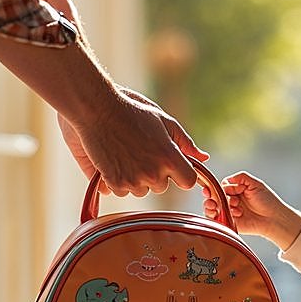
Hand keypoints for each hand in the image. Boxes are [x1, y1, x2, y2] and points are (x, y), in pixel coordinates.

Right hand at [63, 88, 207, 196]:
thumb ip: (184, 142)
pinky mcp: (115, 183)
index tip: (172, 165)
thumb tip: (204, 157)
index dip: (181, 174)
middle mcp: (154, 173)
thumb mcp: (163, 121)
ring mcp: (134, 180)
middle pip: (162, 186)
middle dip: (156, 174)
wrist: (96, 109)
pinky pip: (123, 191)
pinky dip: (119, 180)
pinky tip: (114, 160)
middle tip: (142, 152)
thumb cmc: (132, 111)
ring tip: (127, 154)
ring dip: (137, 178)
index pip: (189, 181)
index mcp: (170, 157)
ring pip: (142, 190)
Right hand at [203, 172, 300, 247]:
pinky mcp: (228, 222)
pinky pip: (215, 219)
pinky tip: (224, 212)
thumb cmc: (268, 201)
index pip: (221, 186)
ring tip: (218, 205)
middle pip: (214, 196)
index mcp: (237, 190)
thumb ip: (241, 177)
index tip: (213, 189)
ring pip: (212, 207)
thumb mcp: (256, 184)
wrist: (274, 218)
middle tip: (213, 198)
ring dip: (212, 205)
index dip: (216, 187)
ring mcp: (229, 211)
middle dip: (211, 196)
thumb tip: (227, 179)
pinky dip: (215, 214)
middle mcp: (232, 200)